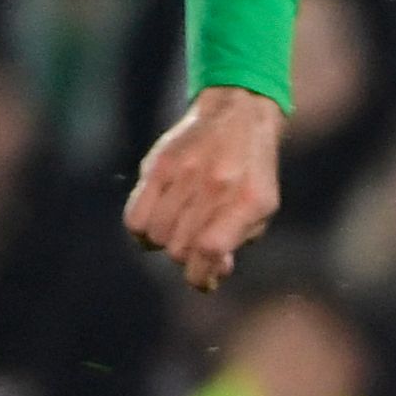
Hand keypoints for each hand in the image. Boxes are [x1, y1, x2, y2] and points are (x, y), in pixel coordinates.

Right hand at [123, 84, 285, 291]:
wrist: (237, 115)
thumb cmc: (251, 171)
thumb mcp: (261, 207)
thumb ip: (236, 241)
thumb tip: (211, 272)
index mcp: (246, 201)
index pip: (208, 250)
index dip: (201, 276)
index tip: (202, 280)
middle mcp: (214, 187)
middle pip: (179, 248)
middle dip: (187, 258)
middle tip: (195, 247)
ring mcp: (184, 175)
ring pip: (156, 236)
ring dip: (164, 244)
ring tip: (178, 231)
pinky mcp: (158, 166)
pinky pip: (134, 217)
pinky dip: (141, 232)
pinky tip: (155, 225)